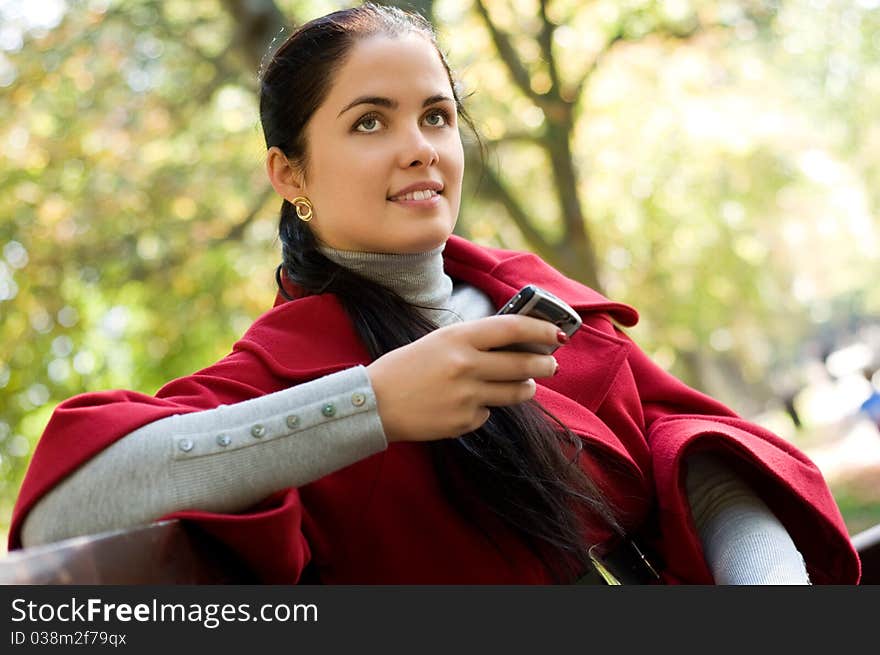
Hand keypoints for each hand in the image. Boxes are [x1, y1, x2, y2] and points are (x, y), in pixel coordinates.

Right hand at [366, 314, 560, 442]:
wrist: (373, 403)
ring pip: (515, 393)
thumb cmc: (404, 367)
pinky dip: (484, 409)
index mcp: (458, 338)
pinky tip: (466, 404)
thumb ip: (473, 341)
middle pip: (523, 364)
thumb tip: (515, 343)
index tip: (557, 334)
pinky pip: (488, 414)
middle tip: (551, 365)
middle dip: (545, 365)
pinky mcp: (463, 422)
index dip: (541, 330)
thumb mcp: (438, 341)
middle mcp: (466, 366)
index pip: (513, 329)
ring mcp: (466, 396)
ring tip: (524, 385)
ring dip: (525, 388)